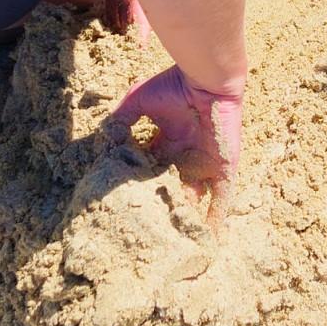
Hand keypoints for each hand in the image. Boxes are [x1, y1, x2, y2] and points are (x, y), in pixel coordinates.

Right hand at [113, 65, 242, 225]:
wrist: (206, 78)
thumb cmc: (174, 86)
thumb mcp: (138, 102)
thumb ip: (121, 121)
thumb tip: (103, 142)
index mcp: (168, 143)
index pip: (153, 173)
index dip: (143, 189)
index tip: (128, 210)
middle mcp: (187, 156)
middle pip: (174, 191)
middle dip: (165, 210)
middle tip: (151, 237)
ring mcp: (206, 163)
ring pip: (197, 198)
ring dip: (189, 219)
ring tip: (179, 247)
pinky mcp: (224, 167)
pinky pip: (222, 196)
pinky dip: (217, 215)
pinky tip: (211, 238)